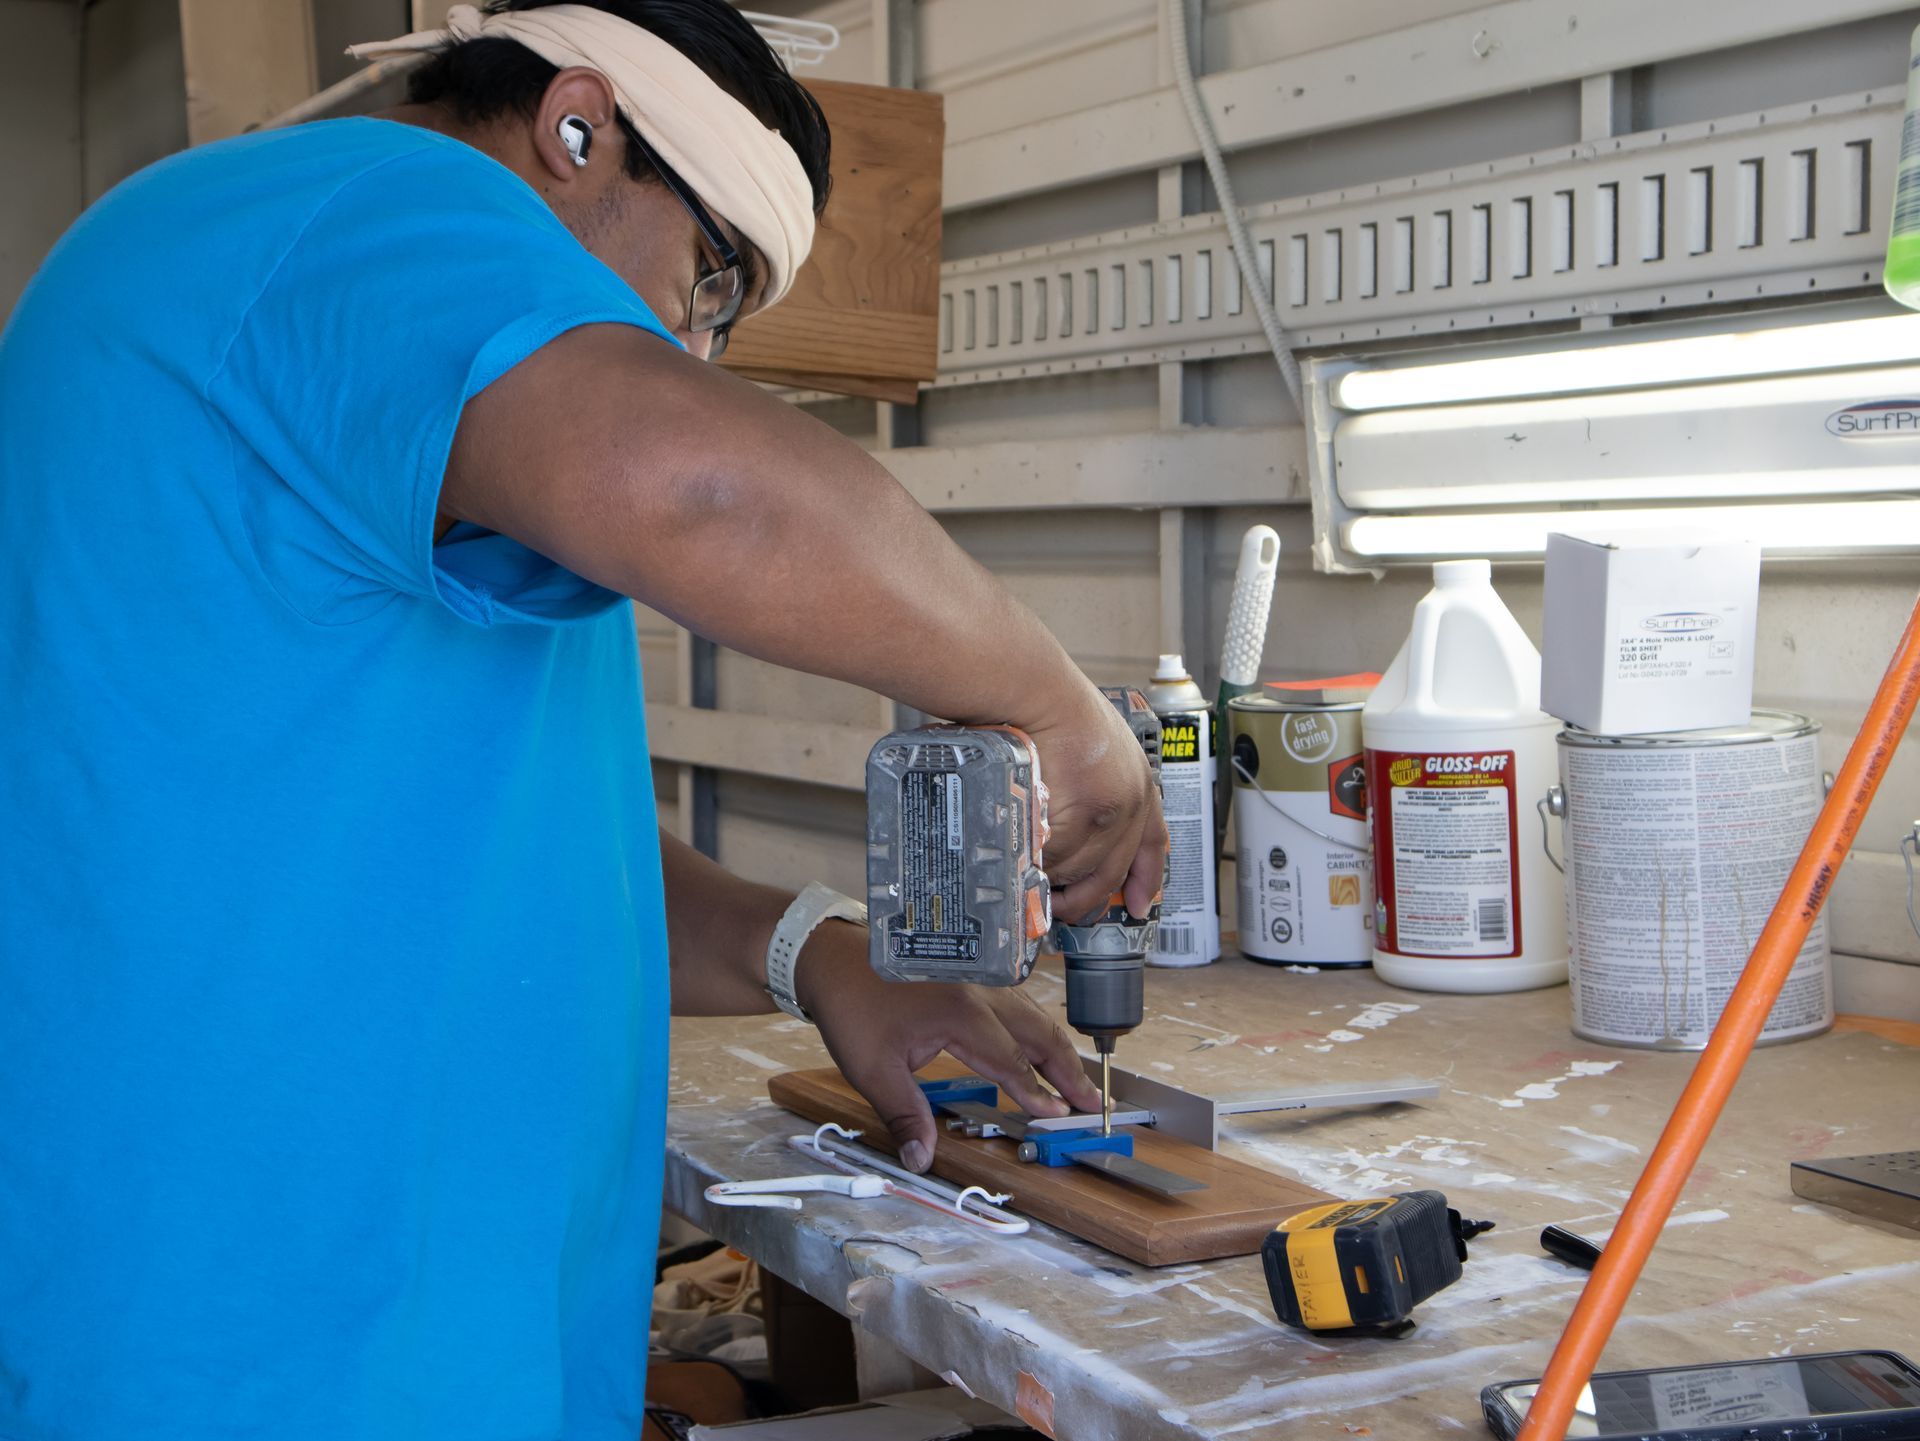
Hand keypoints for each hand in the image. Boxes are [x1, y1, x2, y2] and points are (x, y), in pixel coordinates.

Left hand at [796, 922, 1101, 1171]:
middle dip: (1068, 1069)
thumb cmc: (852, 1007)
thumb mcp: (872, 1069)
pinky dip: (1035, 1027)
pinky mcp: (968, 976)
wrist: (831, 957)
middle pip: (1040, 1033)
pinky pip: (1015, 1002)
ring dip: (1056, 1046)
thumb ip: (904, 1114)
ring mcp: (976, 980)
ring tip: (1074, 1076)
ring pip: (1032, 1014)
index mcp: (962, 1016)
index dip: (1038, 1094)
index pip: (1013, 1063)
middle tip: (1092, 1100)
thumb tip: (921, 1158)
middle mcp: (979, 993)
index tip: (1061, 1117)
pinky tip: (1037, 1041)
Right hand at [1025, 683, 1168, 923]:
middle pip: (1110, 870)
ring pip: (1078, 869)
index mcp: (1138, 783)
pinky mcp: (1083, 817)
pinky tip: (1020, 857)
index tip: (1140, 905)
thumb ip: (1093, 783)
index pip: (1153, 841)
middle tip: (1058, 908)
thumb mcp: (1092, 745)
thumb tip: (1070, 821)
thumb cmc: (1051, 708)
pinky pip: (1055, 859)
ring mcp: (1110, 812)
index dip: (1148, 877)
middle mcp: (1131, 802)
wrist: (1037, 692)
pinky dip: (1035, 864)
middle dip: (1082, 897)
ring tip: (1026, 873)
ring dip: (1051, 878)